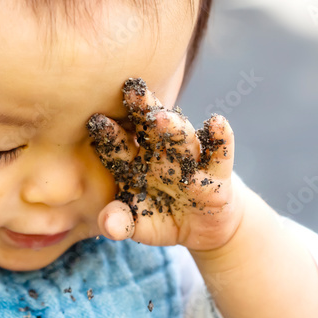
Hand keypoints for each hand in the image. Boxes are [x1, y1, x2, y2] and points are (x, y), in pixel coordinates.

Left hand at [86, 78, 242, 251]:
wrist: (201, 228)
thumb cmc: (160, 219)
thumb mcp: (138, 225)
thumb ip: (120, 223)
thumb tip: (109, 226)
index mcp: (135, 160)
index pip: (119, 143)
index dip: (109, 133)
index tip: (97, 121)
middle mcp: (161, 151)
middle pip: (150, 126)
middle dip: (142, 108)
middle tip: (131, 89)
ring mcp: (190, 157)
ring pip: (183, 136)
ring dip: (175, 126)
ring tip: (163, 118)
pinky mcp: (218, 170)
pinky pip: (220, 151)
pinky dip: (221, 137)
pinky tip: (217, 123)